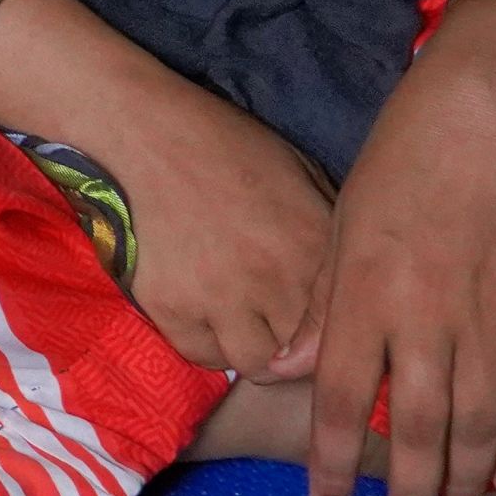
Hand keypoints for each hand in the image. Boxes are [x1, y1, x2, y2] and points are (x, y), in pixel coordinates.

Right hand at [108, 83, 336, 380]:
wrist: (149, 132)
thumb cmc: (231, 148)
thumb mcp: (302, 175)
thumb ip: (329, 236)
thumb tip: (346, 286)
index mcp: (311, 245)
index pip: (340, 326)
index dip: (331, 338)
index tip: (317, 333)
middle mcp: (272, 280)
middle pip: (302, 352)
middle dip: (295, 344)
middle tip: (280, 326)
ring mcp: (219, 297)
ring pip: (254, 363)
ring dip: (253, 349)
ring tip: (243, 324)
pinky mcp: (170, 305)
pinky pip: (201, 354)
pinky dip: (208, 343)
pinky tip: (206, 316)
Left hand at [304, 35, 495, 495]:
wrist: (488, 116)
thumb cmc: (401, 162)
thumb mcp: (341, 225)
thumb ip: (326, 306)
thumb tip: (295, 372)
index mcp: (365, 294)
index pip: (345, 400)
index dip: (336, 462)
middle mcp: (426, 318)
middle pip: (420, 432)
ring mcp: (491, 320)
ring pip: (482, 428)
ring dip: (469, 483)